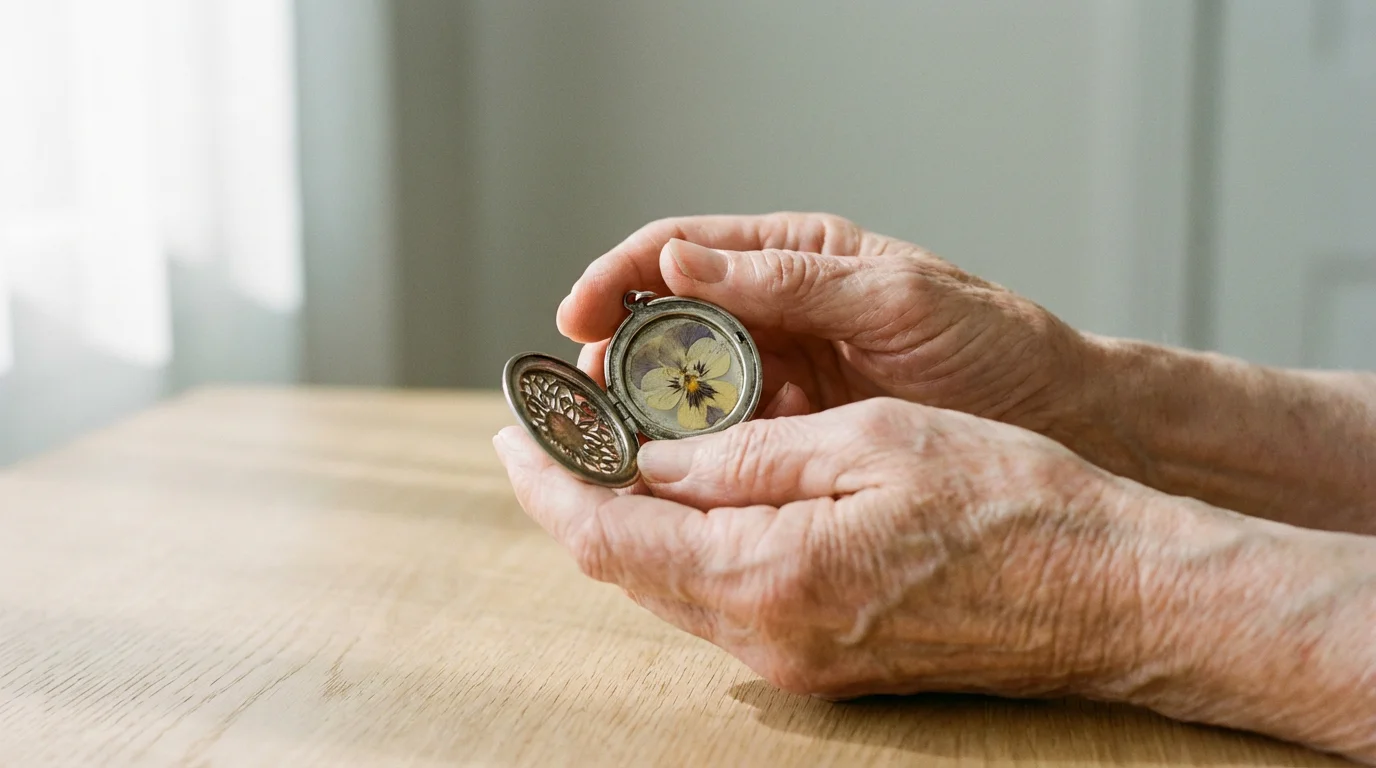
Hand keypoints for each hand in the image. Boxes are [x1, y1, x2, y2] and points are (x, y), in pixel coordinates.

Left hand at [495, 397, 1375, 762]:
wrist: (1109, 594)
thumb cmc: (1010, 504)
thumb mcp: (870, 444)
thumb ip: (746, 456)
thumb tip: (655, 457)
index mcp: (767, 577)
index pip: (610, 537)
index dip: (550, 481)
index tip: (514, 431)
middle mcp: (766, 639)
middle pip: (628, 570)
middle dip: (579, 496)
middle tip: (554, 429)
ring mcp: (795, 662)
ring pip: (671, 587)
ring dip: (630, 522)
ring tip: (612, 450)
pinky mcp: (824, 662)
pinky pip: (722, 601)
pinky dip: (686, 546)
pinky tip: (693, 495)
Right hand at [559, 212, 1088, 437]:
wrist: (1060, 420)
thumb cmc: (993, 342)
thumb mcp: (894, 298)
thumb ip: (792, 281)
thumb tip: (679, 262)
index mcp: (793, 259)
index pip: (676, 253)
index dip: (615, 281)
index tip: (574, 322)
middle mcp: (777, 313)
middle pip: (666, 326)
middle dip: (623, 360)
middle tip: (595, 403)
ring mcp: (786, 377)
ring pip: (691, 391)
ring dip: (660, 416)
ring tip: (641, 447)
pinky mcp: (801, 435)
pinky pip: (731, 443)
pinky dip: (711, 457)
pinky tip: (713, 475)